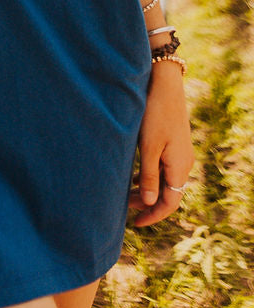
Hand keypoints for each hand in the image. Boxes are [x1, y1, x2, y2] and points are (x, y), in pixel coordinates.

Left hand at [129, 62, 192, 225]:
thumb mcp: (148, 146)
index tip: (135, 223)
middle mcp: (182, 163)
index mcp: (179, 168)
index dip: (153, 215)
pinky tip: (133, 176)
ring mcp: (178, 153)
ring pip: (164, 180)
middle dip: (147, 204)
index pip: (170, 203)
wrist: (164, 84)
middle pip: (167, 193)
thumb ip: (149, 175)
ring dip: (146, 189)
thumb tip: (150, 203)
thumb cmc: (154, 113)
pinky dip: (148, 175)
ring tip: (125, 195)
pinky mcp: (172, 143)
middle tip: (124, 209)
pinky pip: (162, 167)